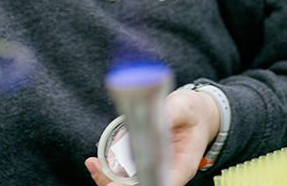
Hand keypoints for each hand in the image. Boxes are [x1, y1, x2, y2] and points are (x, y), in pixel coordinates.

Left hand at [84, 88, 220, 185]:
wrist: (194, 113)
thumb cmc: (190, 112)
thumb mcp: (183, 108)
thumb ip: (169, 114)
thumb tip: (154, 116)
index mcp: (181, 165)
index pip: (161, 181)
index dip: (139, 184)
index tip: (120, 183)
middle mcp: (166, 170)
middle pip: (141, 184)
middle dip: (117, 183)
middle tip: (96, 168)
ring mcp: (153, 165)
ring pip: (129, 181)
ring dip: (108, 177)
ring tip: (92, 165)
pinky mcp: (142, 157)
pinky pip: (125, 168)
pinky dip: (110, 167)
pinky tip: (96, 162)